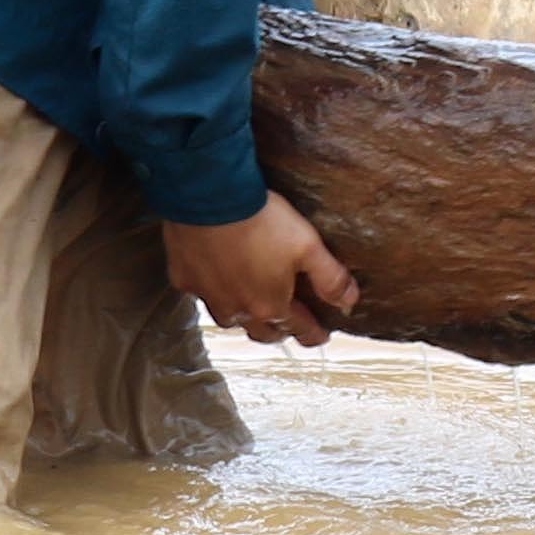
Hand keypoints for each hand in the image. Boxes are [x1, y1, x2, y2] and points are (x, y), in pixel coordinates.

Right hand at [164, 193, 359, 345]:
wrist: (209, 198)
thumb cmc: (261, 221)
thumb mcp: (308, 246)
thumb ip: (330, 278)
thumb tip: (350, 302)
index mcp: (269, 305)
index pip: (298, 329)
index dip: (313, 333)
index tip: (321, 335)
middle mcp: (237, 310)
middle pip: (262, 332)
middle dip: (279, 331)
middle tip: (290, 324)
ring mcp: (208, 296)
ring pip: (230, 319)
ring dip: (245, 317)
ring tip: (255, 307)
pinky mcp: (184, 279)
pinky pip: (202, 294)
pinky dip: (214, 292)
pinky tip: (218, 280)